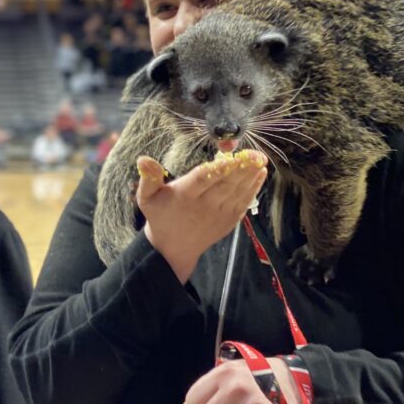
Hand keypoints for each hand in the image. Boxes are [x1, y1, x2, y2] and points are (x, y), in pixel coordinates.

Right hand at [136, 152, 266, 283]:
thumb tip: (143, 159)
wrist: (173, 249)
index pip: (202, 180)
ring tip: (261, 159)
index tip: (230, 158)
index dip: (217, 169)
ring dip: (251, 176)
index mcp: (184, 196)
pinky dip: (254, 188)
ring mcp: (219, 214)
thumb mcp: (147, 198)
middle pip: (225, 184)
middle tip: (256, 154)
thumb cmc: (161, 216)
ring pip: (237, 192)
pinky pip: (243, 203)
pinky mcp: (228, 221)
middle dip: (242, 169)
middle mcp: (203, 206)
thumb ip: (148, 178)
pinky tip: (261, 174)